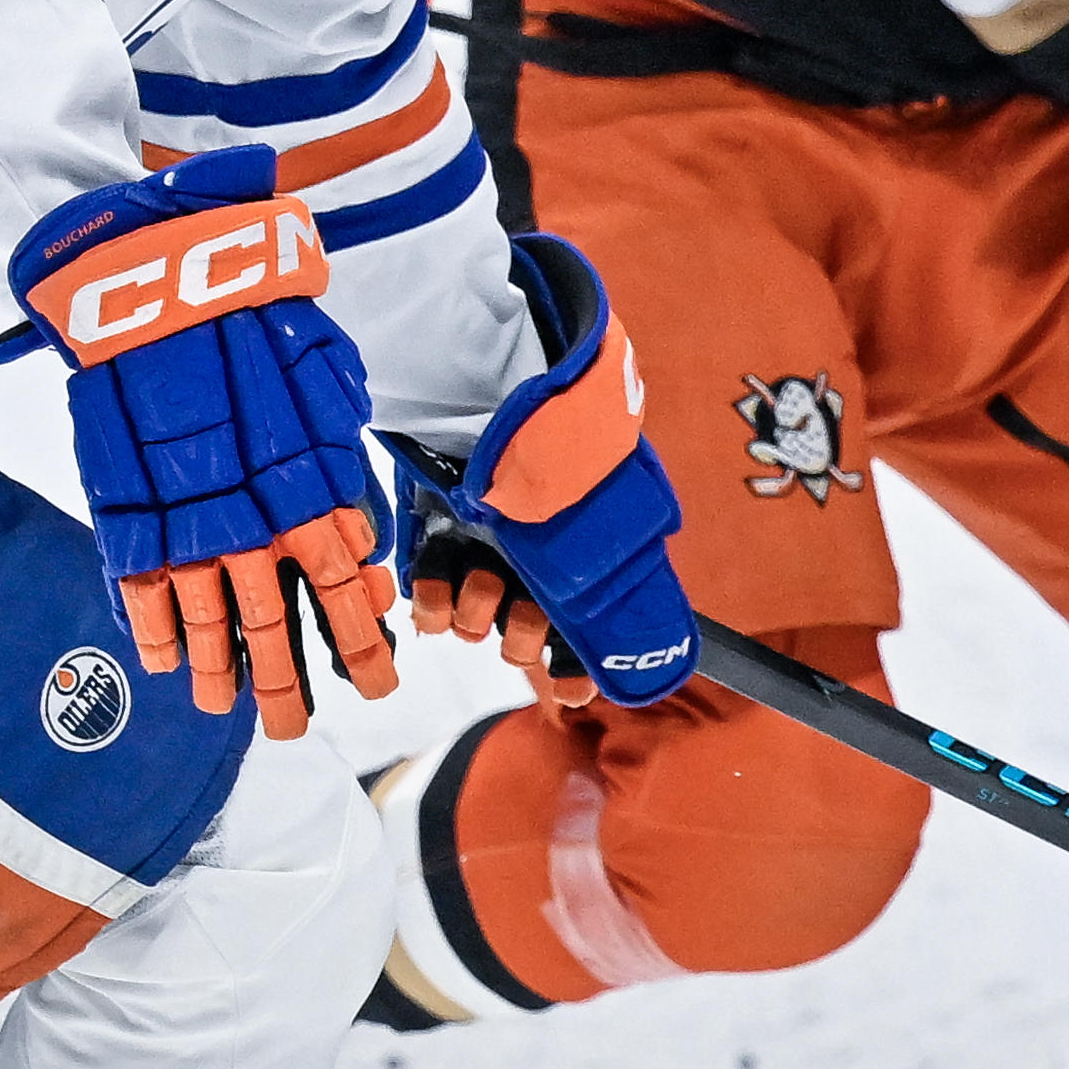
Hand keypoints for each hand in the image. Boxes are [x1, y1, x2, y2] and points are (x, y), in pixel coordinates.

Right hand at [7, 151, 400, 738]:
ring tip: (233, 710)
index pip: (344, 583)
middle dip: (288, 683)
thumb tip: (354, 538)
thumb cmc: (255, 321)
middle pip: (276, 620)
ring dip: (223, 671)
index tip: (379, 682)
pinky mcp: (124, 512)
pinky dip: (155, 632)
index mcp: (306, 481)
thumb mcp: (323, 384)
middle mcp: (247, 514)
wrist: (162, 282)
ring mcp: (181, 518)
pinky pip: (141, 590)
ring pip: (208, 619)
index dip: (361, 639)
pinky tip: (167, 665)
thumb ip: (337, 463)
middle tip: (294, 728)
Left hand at [396, 235, 696, 708]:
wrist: (475, 378)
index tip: (575, 690)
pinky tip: (439, 592)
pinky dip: (433, 606)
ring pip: (478, 624)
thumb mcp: (596, 482)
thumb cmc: (548, 423)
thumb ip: (619, 541)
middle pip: (528, 635)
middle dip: (526, 638)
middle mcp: (528, 553)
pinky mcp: (430, 541)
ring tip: (483, 587)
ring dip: (483, 617)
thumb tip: (642, 595)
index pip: (582, 626)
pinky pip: (427, 603)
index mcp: (571, 546)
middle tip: (522, 626)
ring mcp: (478, 549)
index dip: (577, 668)